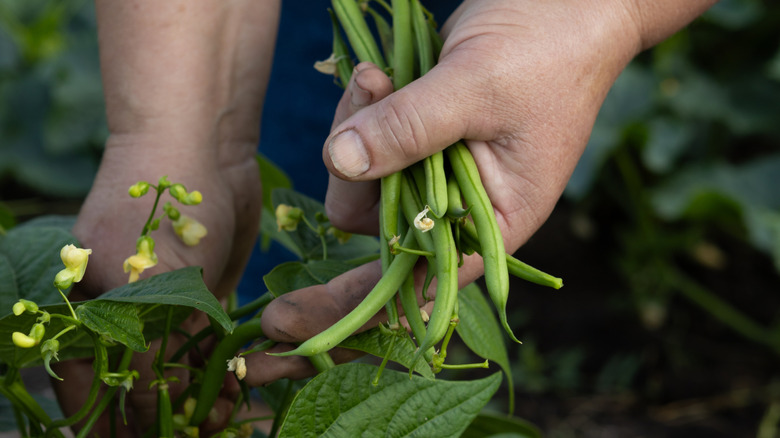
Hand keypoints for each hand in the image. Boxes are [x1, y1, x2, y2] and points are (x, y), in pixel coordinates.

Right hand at [50, 0, 278, 433]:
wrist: (197, 145)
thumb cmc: (154, 204)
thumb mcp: (148, 279)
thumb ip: (149, 344)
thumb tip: (158, 404)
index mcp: (90, 314)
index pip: (96, 390)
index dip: (123, 425)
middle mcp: (124, 315)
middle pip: (137, 388)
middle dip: (166, 418)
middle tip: (203, 434)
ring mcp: (165, 306)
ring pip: (177, 371)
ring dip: (199, 400)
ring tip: (225, 420)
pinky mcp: (202, 297)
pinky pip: (207, 346)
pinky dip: (220, 370)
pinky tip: (239, 390)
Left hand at [257, 0, 713, 372]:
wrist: (566, 5)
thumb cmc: (546, 50)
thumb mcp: (477, 89)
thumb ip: (410, 129)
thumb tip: (340, 163)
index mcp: (492, 222)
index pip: (413, 283)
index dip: (348, 306)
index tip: (283, 321)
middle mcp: (461, 208)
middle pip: (373, 223)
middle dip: (356, 170)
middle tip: (370, 92)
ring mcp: (438, 171)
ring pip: (364, 177)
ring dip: (357, 126)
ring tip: (377, 75)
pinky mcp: (421, 137)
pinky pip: (369, 140)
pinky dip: (364, 109)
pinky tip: (377, 73)